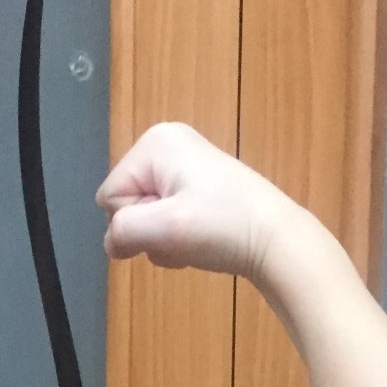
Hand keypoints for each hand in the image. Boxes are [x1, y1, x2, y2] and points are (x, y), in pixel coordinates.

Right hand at [95, 122, 296, 279]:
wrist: (275, 240)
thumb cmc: (224, 227)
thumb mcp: (165, 228)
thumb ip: (123, 231)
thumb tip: (113, 243)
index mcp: (155, 142)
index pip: (110, 196)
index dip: (134, 221)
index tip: (169, 225)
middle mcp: (165, 145)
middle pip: (125, 205)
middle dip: (148, 230)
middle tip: (182, 234)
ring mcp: (181, 165)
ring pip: (143, 217)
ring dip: (162, 239)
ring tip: (194, 237)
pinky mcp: (194, 186)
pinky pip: (162, 218)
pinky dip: (175, 236)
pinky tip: (199, 237)